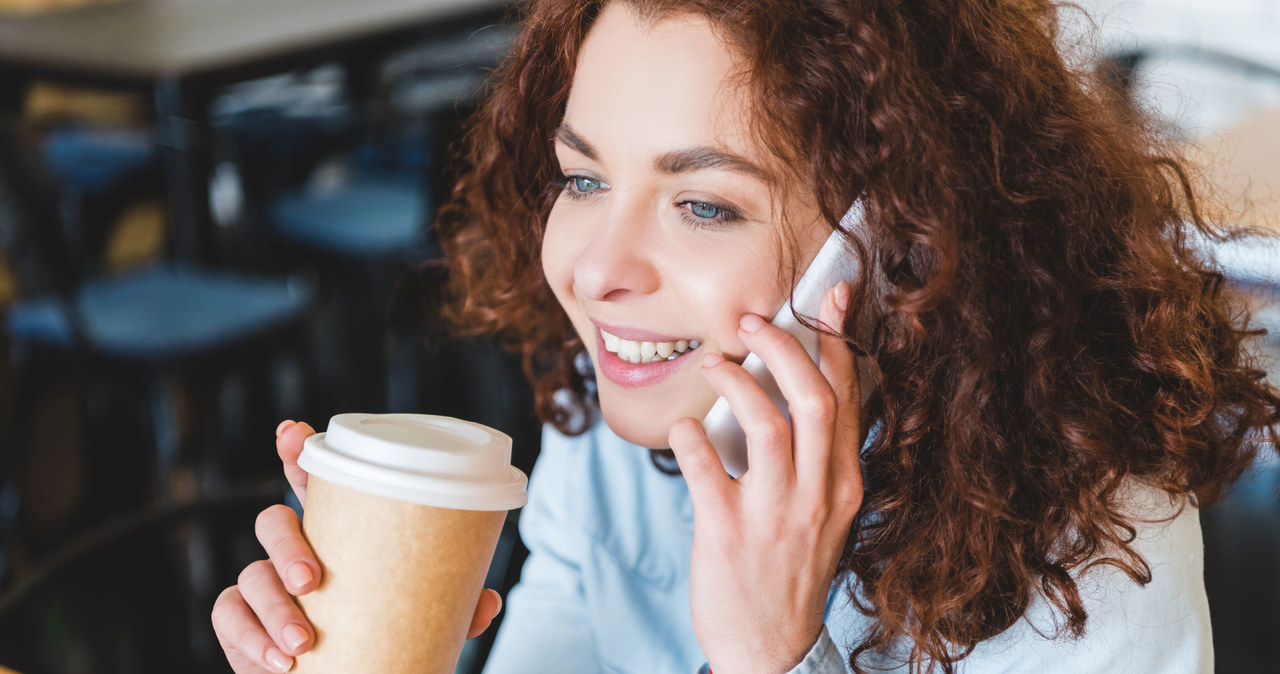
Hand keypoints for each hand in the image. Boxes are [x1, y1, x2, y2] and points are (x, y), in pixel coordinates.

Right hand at [211, 420, 503, 671]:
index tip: (293, 431)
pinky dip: (250, 639)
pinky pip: (229, 617)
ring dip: (274, 606)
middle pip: (274, 523)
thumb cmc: (384, 636)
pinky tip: (277, 661)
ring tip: (302, 642)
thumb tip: (487, 601)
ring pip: (251, 575)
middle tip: (313, 580)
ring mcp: (263, 586)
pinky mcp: (241, 624)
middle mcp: (293, 551)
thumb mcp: (422, 619)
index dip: (297, 453)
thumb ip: (453, 609)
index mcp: (339, 533)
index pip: (313, 484)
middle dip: (287, 544)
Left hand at [668, 283, 863, 672]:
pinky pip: (706, 468)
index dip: (837, 341)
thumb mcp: (822, 514)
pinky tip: (681, 428)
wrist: (770, 650)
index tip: (828, 298)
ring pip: (767, 424)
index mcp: (844, 485)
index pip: (849, 398)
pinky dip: (690, 437)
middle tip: (752, 321)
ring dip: (736, 380)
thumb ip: (814, 459)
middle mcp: (817, 496)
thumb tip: (790, 390)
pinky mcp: (726, 533)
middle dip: (785, 346)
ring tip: (713, 362)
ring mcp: (774, 515)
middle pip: (815, 399)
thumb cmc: (789, 571)